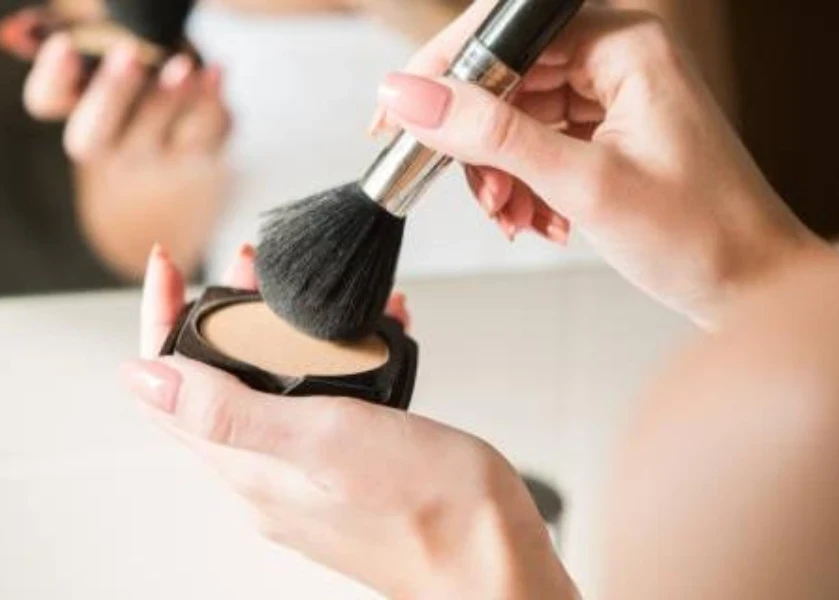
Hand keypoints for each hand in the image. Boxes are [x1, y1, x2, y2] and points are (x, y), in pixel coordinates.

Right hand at [23, 34, 229, 278]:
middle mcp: (108, 149)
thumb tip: (70, 34)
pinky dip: (212, 104)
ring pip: (155, 135)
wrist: (171, 196)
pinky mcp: (198, 163)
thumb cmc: (142, 108)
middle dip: (112, 93)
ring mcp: (152, 162)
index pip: (47, 100)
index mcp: (78, 117)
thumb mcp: (121, 87)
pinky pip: (204, 136)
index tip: (67, 47)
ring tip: (184, 68)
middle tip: (128, 55)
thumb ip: (106, 65)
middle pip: (94, 134)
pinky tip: (216, 73)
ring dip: (169, 101)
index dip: (54, 76)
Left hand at [123, 244, 575, 599]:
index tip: (172, 266)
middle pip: (214, 381)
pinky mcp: (347, 464)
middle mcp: (267, 473)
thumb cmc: (427, 507)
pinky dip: (331, 359)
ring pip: (269, 386)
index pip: (168, 390)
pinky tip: (370, 336)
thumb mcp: (325, 441)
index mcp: (248, 467)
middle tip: (250, 268)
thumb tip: (143, 378)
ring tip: (310, 293)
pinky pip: (320, 400)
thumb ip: (230, 413)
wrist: (494, 555)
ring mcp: (307, 470)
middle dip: (222, 314)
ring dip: (277, 332)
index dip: (159, 321)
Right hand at [370, 3, 837, 326]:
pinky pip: (541, 142)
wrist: (752, 286)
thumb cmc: (701, 236)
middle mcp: (621, 57)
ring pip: (519, 115)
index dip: (446, 72)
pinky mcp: (611, 131)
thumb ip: (493, 136)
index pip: (507, 32)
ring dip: (502, 171)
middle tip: (479, 191)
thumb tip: (411, 96)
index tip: (400, 114)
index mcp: (627, 44)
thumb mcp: (585, 184)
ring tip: (515, 216)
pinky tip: (540, 219)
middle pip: (509, 77)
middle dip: (480, 141)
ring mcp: (615, 95)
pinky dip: (527, 183)